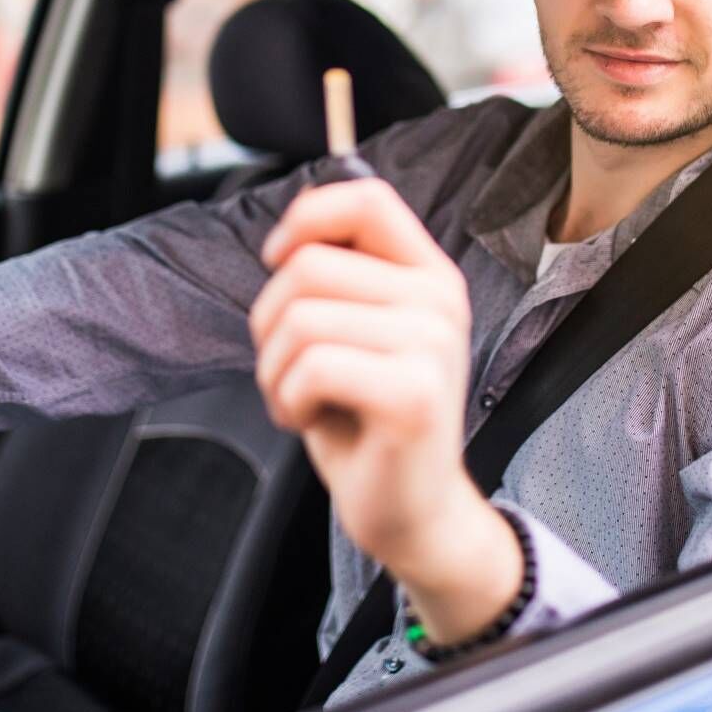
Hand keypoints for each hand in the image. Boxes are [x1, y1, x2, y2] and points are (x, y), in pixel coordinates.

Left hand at [250, 178, 521, 643]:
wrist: (413, 512)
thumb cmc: (368, 420)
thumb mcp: (358, 332)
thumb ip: (341, 279)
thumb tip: (289, 236)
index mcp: (430, 275)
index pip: (368, 199)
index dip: (307, 217)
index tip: (278, 259)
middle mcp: (441, 300)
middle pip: (310, 265)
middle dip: (270, 323)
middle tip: (289, 370)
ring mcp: (433, 345)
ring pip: (300, 319)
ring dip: (275, 371)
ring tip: (302, 400)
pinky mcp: (414, 394)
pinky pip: (311, 367)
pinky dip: (288, 399)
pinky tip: (309, 422)